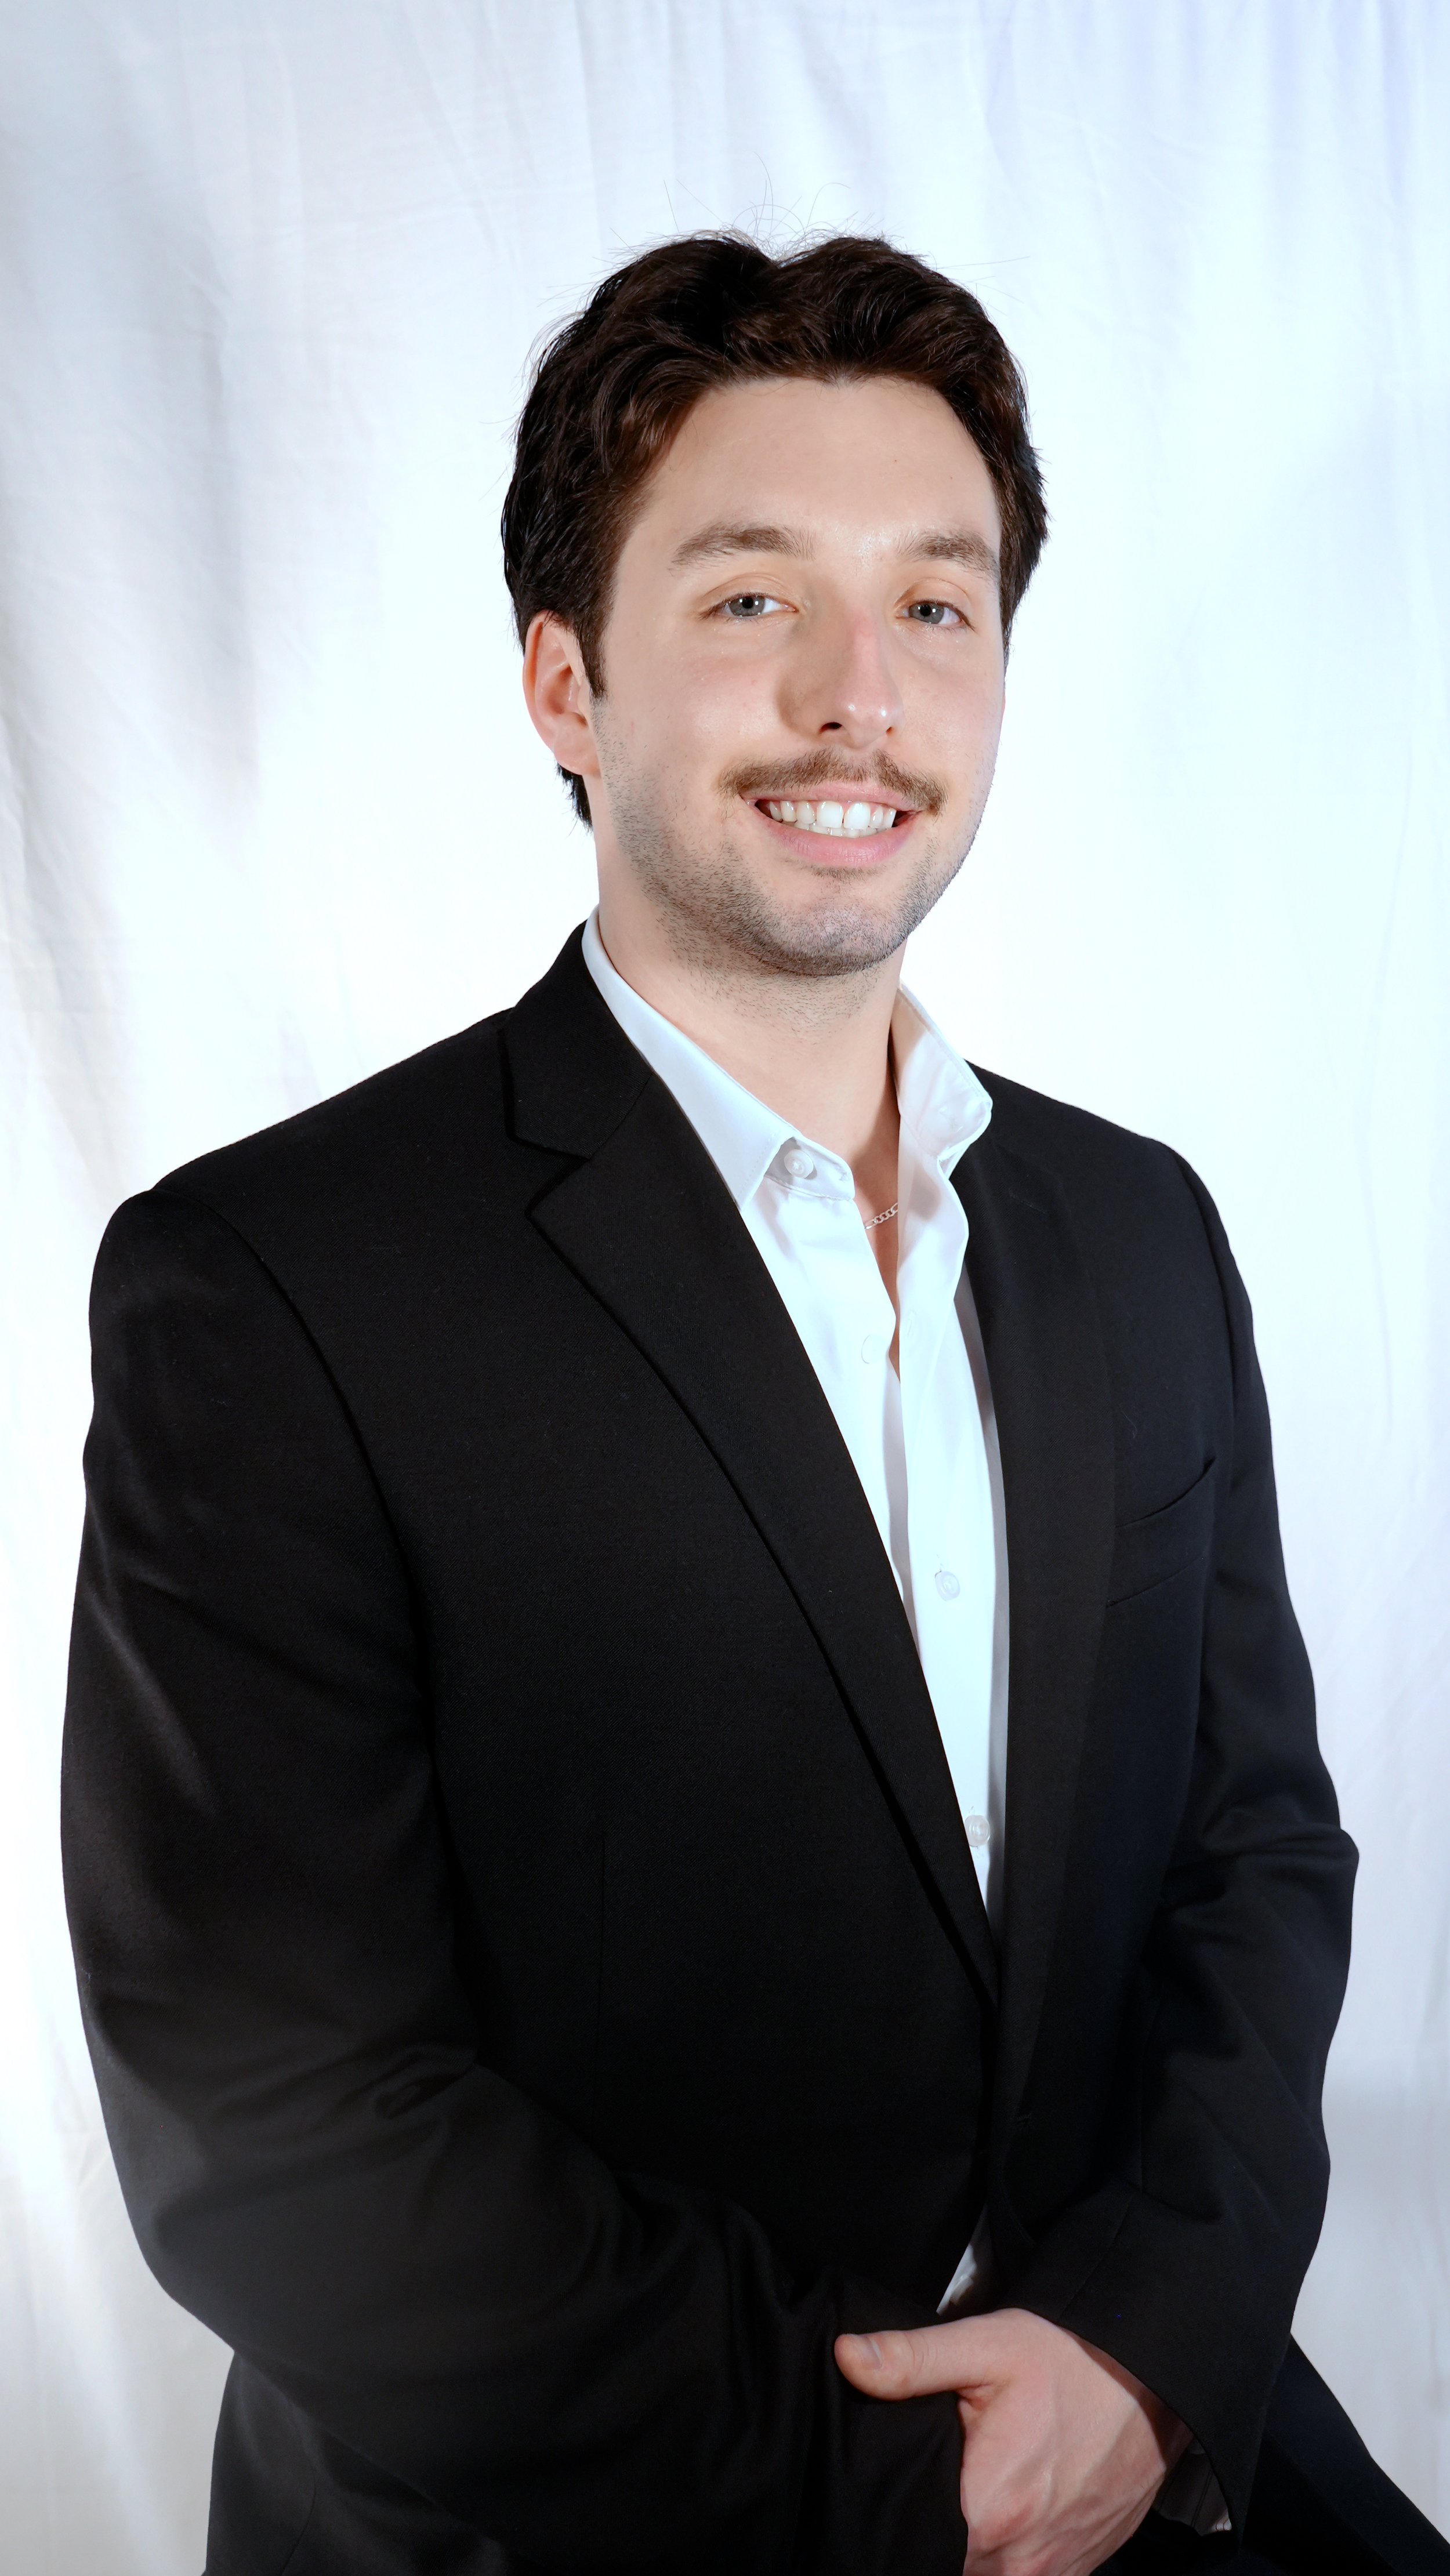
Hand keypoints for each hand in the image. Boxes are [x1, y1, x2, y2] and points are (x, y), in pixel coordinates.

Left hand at [835, 2307, 1191, 2575]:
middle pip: (949, 2564)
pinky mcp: (1080, 2567)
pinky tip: (1002, 2513)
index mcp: (989, 2512)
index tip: (889, 2491)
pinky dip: (1008, 2555)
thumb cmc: (1068, 2360)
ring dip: (968, 2547)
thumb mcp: (984, 2345)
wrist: (1152, 2377)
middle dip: (927, 2533)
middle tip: (927, 2483)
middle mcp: (1023, 2559)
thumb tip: (846, 2358)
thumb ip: (911, 2361)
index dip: (892, 2522)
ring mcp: (1055, 2570)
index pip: (911, 2545)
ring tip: (962, 2496)